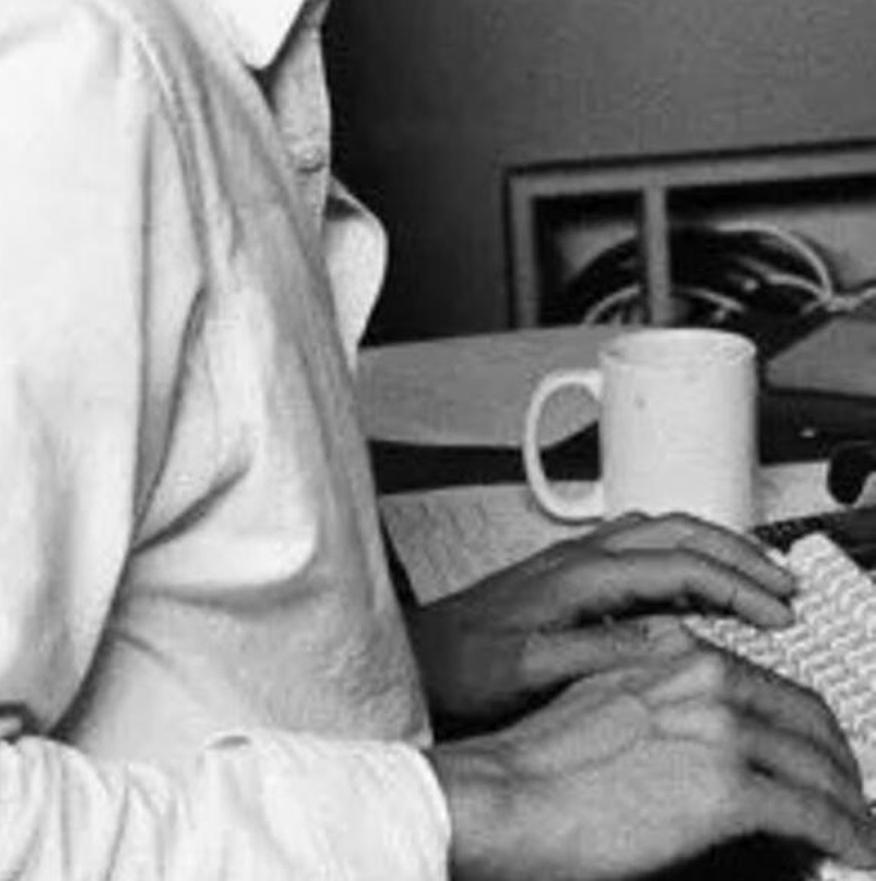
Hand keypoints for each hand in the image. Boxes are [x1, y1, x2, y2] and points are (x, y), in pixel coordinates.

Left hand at [408, 511, 797, 726]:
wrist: (416, 656)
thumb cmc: (458, 664)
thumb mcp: (524, 667)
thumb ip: (590, 651)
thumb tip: (660, 640)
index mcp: (576, 574)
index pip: (676, 562)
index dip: (734, 583)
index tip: (776, 610)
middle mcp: (577, 558)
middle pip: (675, 530)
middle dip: (737, 552)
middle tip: (783, 583)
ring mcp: (572, 563)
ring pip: (659, 533)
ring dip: (711, 549)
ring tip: (754, 578)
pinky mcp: (566, 578)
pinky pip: (640, 551)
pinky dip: (682, 560)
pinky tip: (694, 587)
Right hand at [430, 647, 875, 880]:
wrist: (507, 795)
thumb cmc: (537, 762)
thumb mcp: (603, 702)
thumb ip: (656, 701)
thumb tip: (696, 740)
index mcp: (670, 651)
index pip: (767, 681)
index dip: (805, 723)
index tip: (817, 750)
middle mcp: (702, 676)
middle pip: (806, 715)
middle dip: (838, 760)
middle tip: (850, 793)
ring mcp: (719, 730)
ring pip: (818, 764)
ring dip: (848, 802)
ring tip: (857, 828)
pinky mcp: (728, 789)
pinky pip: (812, 814)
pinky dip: (844, 834)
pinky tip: (852, 849)